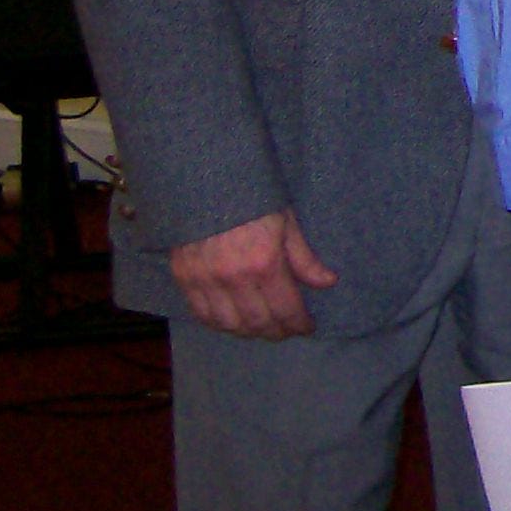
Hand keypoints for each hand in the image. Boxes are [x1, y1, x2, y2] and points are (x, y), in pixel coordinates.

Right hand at [169, 209, 336, 338]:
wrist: (205, 178)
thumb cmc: (253, 196)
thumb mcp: (287, 221)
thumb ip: (304, 258)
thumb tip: (327, 282)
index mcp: (264, 264)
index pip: (285, 309)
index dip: (298, 324)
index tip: (307, 326)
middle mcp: (233, 279)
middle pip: (258, 323)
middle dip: (276, 331)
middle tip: (287, 330)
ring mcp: (205, 281)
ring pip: (228, 325)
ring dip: (248, 332)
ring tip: (262, 327)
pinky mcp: (183, 277)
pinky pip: (200, 314)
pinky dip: (218, 324)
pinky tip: (231, 320)